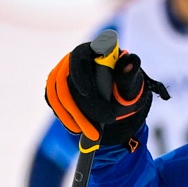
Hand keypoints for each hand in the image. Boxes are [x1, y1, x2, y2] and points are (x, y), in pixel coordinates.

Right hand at [43, 41, 167, 151]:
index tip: (87, 92)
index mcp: (89, 51)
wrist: (117, 96)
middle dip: (80, 109)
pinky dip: (66, 119)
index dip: (80, 74)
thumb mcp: (130, 81)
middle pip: (65, 83)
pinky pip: (55, 104)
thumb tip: (132, 60)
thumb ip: (130, 72)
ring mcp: (60, 76)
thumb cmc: (123, 83)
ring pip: (57, 96)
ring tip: (91, 135)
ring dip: (71, 118)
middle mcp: (70, 61)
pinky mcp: (56, 90)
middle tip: (97, 130)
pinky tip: (78, 130)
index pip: (78, 59)